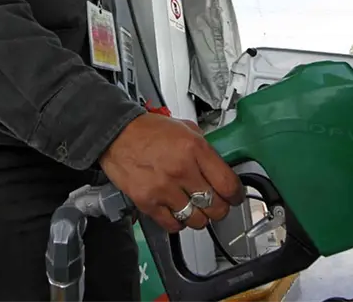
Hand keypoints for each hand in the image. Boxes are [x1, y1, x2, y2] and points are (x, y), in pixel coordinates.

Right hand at [99, 113, 243, 232]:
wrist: (115, 134)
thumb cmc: (148, 130)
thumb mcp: (186, 128)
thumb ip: (205, 148)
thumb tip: (221, 166)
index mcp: (194, 149)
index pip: (228, 184)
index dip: (237, 195)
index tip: (235, 197)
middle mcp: (181, 170)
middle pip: (215, 207)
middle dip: (220, 208)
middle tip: (217, 204)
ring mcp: (164, 188)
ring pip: (196, 220)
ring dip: (200, 217)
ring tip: (196, 209)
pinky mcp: (148, 202)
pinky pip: (173, 225)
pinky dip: (179, 223)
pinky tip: (178, 212)